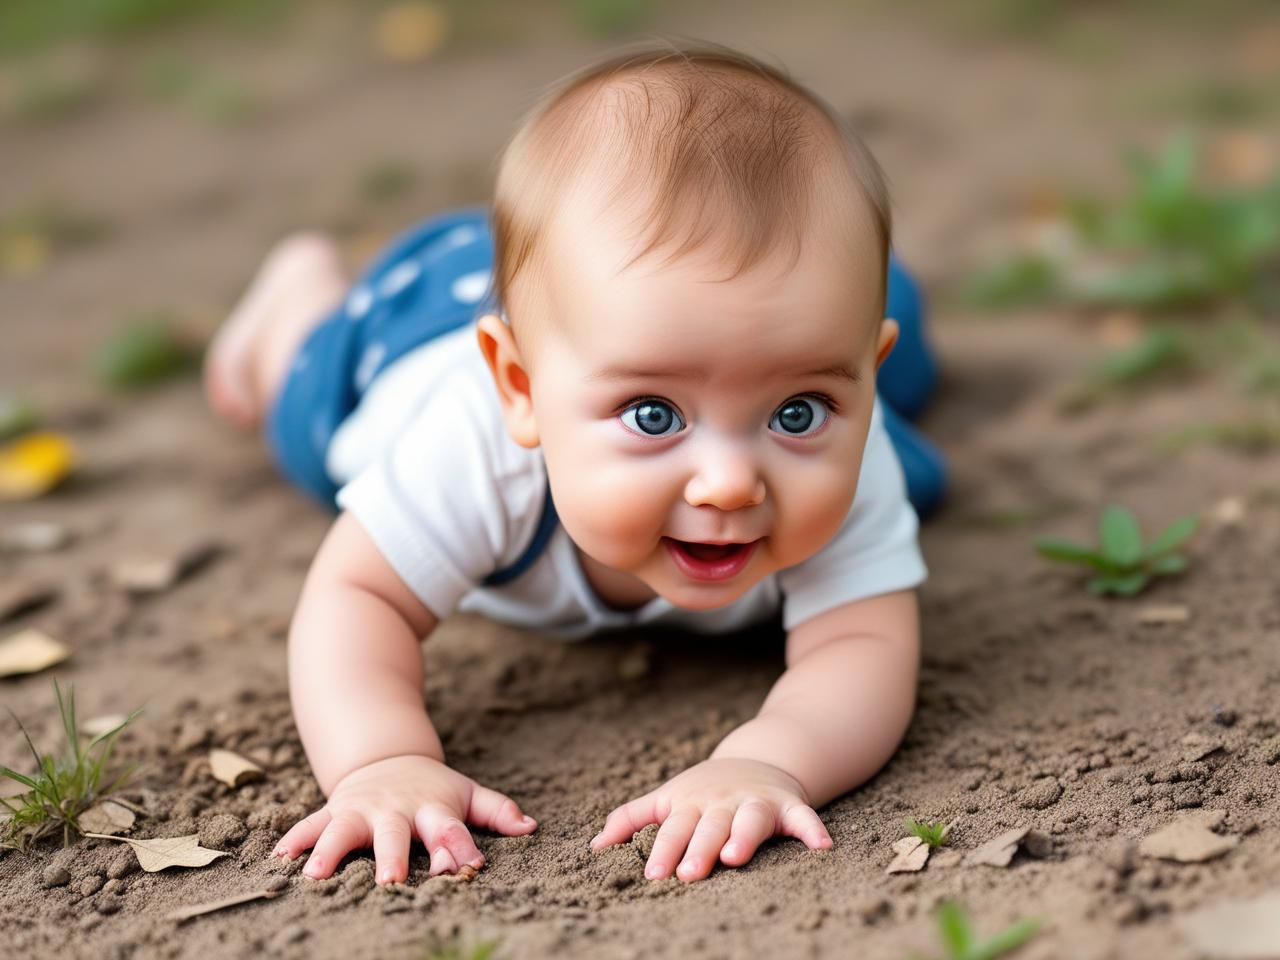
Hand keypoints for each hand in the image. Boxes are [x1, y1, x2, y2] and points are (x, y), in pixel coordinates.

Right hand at [273, 754, 536, 883]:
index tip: (466, 866)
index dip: (459, 847)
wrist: (387, 757)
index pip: (450, 828)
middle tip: (390, 883)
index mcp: (432, 808)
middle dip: (392, 857)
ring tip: (316, 875)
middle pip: (394, 834)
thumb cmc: (434, 789)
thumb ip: (497, 811)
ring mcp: (361, 809)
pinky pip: (309, 825)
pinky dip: (294, 841)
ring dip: (330, 851)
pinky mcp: (334, 811)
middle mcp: (395, 809)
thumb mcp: (466, 793)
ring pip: (343, 830)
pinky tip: (279, 860)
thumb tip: (531, 827)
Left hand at [589, 757, 831, 882]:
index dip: (664, 850)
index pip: (674, 828)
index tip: (654, 875)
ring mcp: (757, 802)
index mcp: (691, 803)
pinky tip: (822, 848)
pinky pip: (804, 817)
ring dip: (745, 836)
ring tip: (736, 857)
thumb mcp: (667, 798)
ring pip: (751, 818)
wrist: (757, 760)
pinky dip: (813, 830)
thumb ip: (632, 818)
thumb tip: (593, 847)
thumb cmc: (703, 792)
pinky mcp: (789, 805)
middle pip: (710, 825)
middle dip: (700, 848)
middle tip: (689, 874)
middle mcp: (723, 802)